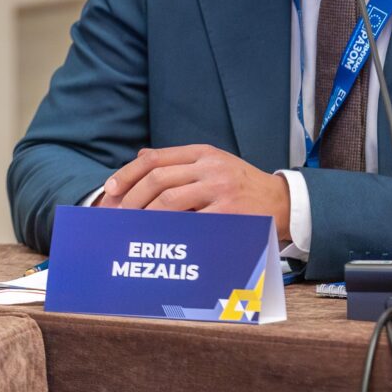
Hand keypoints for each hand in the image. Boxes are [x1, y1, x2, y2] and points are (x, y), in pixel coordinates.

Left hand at [99, 145, 290, 240]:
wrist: (281, 201)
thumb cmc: (241, 185)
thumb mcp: (213, 163)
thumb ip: (179, 161)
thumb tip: (141, 157)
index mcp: (203, 152)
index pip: (156, 158)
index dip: (128, 173)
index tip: (110, 189)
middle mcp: (210, 166)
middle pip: (158, 178)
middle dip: (131, 198)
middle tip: (118, 216)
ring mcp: (219, 188)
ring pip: (169, 199)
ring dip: (145, 216)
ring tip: (132, 229)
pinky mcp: (228, 212)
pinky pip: (190, 222)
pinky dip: (170, 231)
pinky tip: (158, 238)